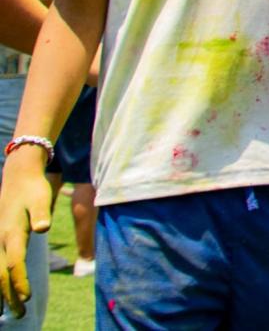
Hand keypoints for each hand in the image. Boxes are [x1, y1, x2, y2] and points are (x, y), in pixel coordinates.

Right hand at [0, 153, 54, 317]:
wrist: (18, 176)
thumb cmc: (33, 189)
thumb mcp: (41, 198)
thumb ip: (42, 213)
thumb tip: (43, 228)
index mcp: (12, 232)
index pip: (14, 263)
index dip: (19, 281)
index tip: (27, 297)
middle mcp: (0, 239)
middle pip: (1, 273)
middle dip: (9, 295)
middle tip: (20, 313)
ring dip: (2, 291)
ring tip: (10, 310)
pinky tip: (2, 292)